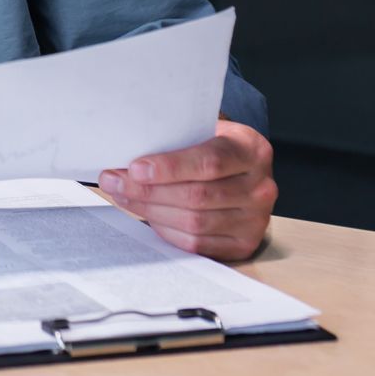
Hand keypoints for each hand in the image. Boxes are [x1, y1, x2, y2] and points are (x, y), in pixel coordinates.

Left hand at [98, 121, 276, 259]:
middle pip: (197, 196)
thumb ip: (176, 138)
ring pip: (194, 222)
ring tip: (123, 196)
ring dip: (150, 210)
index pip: (210, 162)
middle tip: (113, 182)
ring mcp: (256, 220)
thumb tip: (125, 152)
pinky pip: (197, 243)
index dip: (170, 167)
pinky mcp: (244, 244)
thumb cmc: (214, 147)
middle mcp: (261, 187)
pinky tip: (147, 214)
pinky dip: (166, 230)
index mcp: (252, 150)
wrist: (242, 171)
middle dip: (148, 191)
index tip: (135, 168)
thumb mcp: (204, 131)